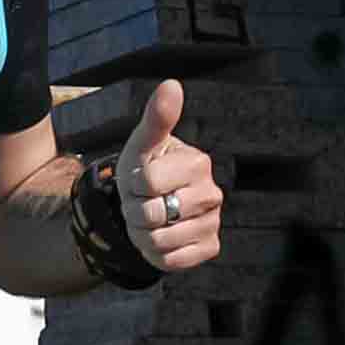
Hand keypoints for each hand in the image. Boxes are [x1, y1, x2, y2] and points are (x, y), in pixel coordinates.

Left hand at [117, 78, 222, 274]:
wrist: (150, 204)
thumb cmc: (146, 168)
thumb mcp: (143, 144)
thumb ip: (156, 118)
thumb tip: (172, 84)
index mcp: (198, 163)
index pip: (147, 183)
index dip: (132, 183)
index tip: (139, 179)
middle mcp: (213, 193)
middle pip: (152, 214)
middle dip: (136, 210)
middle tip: (144, 201)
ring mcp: (213, 222)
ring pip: (159, 240)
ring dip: (143, 233)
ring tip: (151, 219)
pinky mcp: (209, 248)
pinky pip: (172, 260)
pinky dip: (156, 253)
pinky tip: (162, 236)